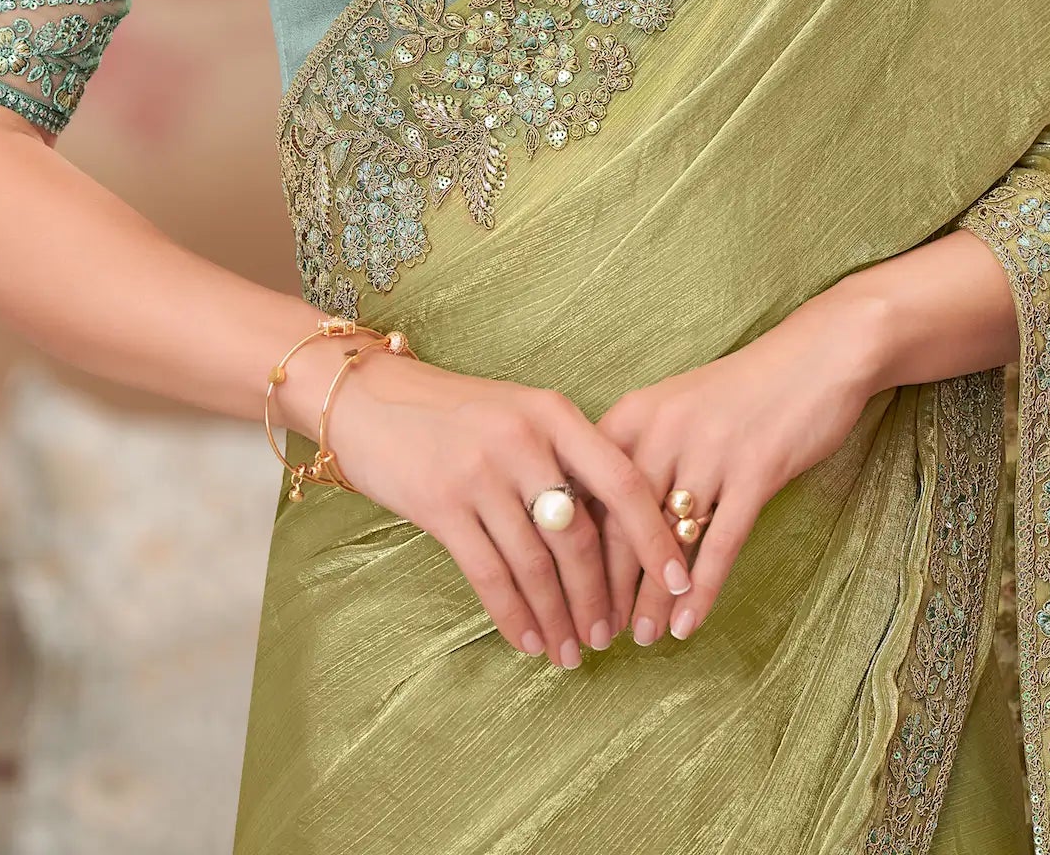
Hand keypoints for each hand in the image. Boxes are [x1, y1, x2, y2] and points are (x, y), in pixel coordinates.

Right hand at [310, 345, 695, 668]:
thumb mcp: (518, 412)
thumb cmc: (452, 411)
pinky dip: (515, 616)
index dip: (655, 536)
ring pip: (538, 564)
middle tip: (613, 636)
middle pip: (581, 535)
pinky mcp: (441, 504)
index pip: (623, 481)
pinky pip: (490, 574)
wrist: (369, 398)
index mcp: (554, 413)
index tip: (680, 581)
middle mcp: (524, 440)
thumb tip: (614, 527)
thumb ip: (563, 456)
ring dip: (560, 617)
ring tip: (573, 652)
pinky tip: (528, 641)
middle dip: (602, 595)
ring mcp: (481, 472)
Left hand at [589, 290, 880, 645]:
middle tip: (598, 631)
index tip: (567, 593)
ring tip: (640, 637)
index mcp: (635, 414)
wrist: (817, 356)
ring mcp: (710, 451)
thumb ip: (640, 454)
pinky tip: (687, 624)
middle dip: (606, 586)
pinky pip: (720, 544)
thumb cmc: (742, 391)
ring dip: (650, 597)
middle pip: (620, 523)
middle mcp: (664, 431)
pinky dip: (700, 591)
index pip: (588, 492)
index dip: (573, 549)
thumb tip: (605, 520)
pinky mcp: (755, 470)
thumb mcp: (676, 409)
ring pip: (666, 540)